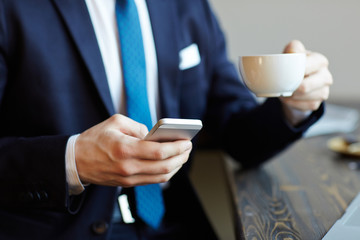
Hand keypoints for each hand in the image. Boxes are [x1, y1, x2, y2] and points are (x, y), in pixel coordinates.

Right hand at [75, 114, 191, 186]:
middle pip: (164, 167)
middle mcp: (128, 167)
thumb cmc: (95, 139)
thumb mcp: (115, 122)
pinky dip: (165, 173)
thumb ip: (138, 127)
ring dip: (176, 166)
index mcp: (125, 149)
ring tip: (182, 156)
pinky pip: (152, 181)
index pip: (159, 152)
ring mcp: (128, 178)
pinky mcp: (127, 183)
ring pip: (161, 177)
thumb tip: (154, 135)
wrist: (75, 161)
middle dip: (181, 157)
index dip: (177, 147)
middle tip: (188, 148)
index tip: (187, 142)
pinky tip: (170, 164)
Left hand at [280, 40, 332, 110]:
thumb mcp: (291, 53)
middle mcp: (326, 76)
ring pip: (305, 98)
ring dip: (290, 96)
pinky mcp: (317, 103)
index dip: (294, 72)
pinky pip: (304, 106)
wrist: (294, 82)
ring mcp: (324, 91)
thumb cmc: (293, 65)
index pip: (307, 67)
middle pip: (305, 86)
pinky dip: (293, 103)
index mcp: (320, 61)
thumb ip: (292, 49)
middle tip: (282, 85)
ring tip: (284, 91)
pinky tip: (288, 98)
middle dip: (291, 88)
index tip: (284, 73)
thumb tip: (292, 52)